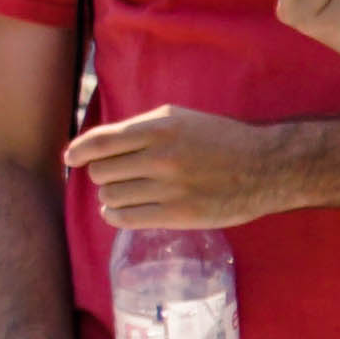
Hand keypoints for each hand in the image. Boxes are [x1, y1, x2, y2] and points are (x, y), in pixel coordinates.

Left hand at [61, 102, 304, 229]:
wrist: (268, 166)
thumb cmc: (219, 139)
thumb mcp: (178, 119)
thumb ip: (137, 129)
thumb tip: (92, 147)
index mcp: (159, 129)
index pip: (99, 142)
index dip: (78, 152)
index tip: (71, 159)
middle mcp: (162, 157)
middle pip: (101, 173)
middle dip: (104, 174)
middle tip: (120, 176)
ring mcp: (170, 188)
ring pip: (110, 197)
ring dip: (112, 196)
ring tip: (128, 192)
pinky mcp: (179, 215)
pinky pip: (125, 219)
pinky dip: (115, 215)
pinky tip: (123, 211)